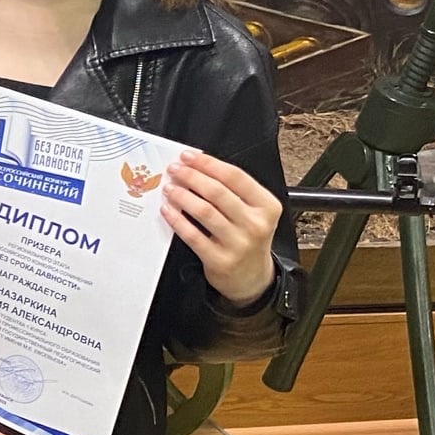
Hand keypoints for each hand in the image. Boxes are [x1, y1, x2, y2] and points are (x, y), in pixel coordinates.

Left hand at [161, 151, 282, 306]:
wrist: (253, 278)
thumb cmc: (248, 238)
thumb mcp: (254, 213)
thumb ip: (234, 192)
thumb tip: (198, 167)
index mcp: (267, 206)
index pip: (236, 177)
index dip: (209, 164)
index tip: (188, 156)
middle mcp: (255, 224)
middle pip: (218, 192)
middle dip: (192, 177)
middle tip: (174, 170)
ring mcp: (239, 243)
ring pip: (204, 212)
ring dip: (182, 196)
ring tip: (169, 187)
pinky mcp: (220, 260)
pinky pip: (193, 236)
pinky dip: (177, 220)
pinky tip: (167, 210)